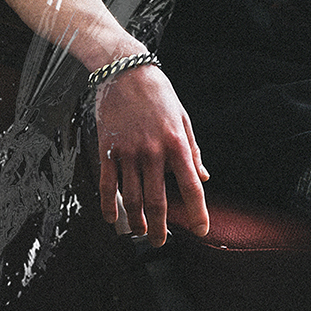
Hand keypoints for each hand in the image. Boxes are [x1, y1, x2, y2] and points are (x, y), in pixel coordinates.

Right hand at [95, 62, 209, 241]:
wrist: (124, 68)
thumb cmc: (156, 91)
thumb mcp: (182, 117)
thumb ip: (193, 150)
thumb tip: (203, 176)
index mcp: (176, 143)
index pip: (191, 186)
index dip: (198, 212)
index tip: (201, 230)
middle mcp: (152, 151)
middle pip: (157, 201)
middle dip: (161, 227)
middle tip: (161, 242)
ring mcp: (128, 152)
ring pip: (131, 197)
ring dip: (136, 221)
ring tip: (140, 232)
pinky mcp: (107, 149)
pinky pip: (107, 184)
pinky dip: (109, 205)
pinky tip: (113, 219)